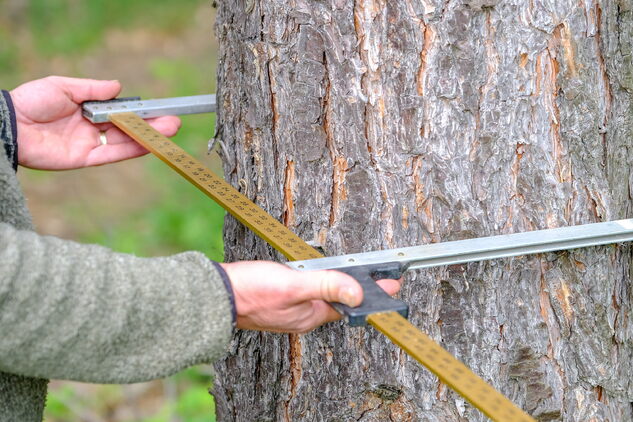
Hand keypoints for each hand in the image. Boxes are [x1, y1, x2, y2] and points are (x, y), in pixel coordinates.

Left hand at [10, 76, 180, 169]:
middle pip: (129, 129)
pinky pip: (113, 154)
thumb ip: (92, 89)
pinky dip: (132, 150)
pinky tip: (150, 144)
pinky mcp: (85, 159)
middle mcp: (93, 128)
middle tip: (175, 122)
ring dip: (149, 138)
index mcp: (88, 110)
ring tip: (169, 132)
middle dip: (152, 126)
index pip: (121, 112)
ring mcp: (91, 144)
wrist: (10, 124)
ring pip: (126, 142)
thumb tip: (119, 87)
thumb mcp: (63, 87)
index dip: (141, 112)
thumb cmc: (31, 101)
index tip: (161, 109)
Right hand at [221, 261, 401, 332]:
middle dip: (361, 289)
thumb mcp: (293, 285)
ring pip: (324, 295)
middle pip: (340, 300)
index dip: (372, 293)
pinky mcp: (280, 300)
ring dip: (340, 284)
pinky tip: (319, 274)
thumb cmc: (251, 291)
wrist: (216, 296)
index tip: (394, 283)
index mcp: (311, 315)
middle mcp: (304, 315)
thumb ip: (326, 285)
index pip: (350, 304)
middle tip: (381, 278)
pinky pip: (308, 292)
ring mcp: (291, 309)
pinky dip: (320, 282)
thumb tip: (357, 292)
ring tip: (357, 274)